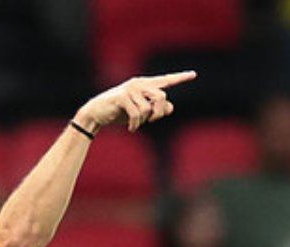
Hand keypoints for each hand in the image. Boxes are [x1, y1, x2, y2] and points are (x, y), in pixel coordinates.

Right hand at [75, 71, 196, 133]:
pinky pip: (137, 113)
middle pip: (161, 98)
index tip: (193, 75)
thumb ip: (156, 109)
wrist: (97, 114)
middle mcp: (139, 84)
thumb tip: (170, 108)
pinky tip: (131, 129)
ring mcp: (130, 89)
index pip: (165, 81)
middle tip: (151, 122)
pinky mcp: (122, 96)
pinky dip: (135, 124)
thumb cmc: (119, 113)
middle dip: (158, 114)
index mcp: (145, 85)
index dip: (180, 78)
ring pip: (149, 107)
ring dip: (144, 121)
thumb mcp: (141, 113)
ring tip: (136, 125)